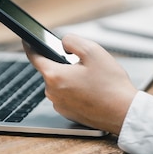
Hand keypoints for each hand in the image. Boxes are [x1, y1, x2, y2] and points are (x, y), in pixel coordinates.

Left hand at [23, 34, 137, 134]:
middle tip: (84, 62)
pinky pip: (66, 95)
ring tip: (91, 78)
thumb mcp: (93, 51)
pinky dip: (74, 90)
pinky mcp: (68, 113)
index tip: (28, 40)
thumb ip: (72, 41)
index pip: (35, 57)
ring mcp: (59, 105)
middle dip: (63, 63)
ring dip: (70, 77)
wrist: (124, 113)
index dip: (31, 46)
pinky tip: (91, 90)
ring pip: (59, 83)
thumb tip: (63, 43)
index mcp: (55, 76)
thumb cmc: (110, 84)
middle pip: (50, 70)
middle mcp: (52, 93)